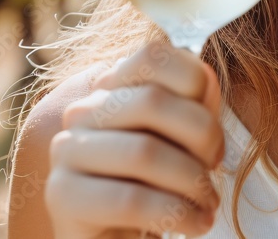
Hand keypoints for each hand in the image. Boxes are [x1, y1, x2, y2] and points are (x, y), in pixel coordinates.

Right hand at [45, 42, 225, 237]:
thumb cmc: (161, 185)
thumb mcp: (186, 139)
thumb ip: (197, 103)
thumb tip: (205, 79)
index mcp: (112, 87)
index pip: (152, 56)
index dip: (195, 82)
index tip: (212, 124)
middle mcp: (83, 112)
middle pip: (151, 100)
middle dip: (202, 136)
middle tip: (216, 168)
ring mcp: (66, 151)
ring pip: (143, 152)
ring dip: (193, 182)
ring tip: (208, 203)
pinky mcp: (62, 196)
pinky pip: (130, 200)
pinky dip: (176, 214)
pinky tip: (194, 224)